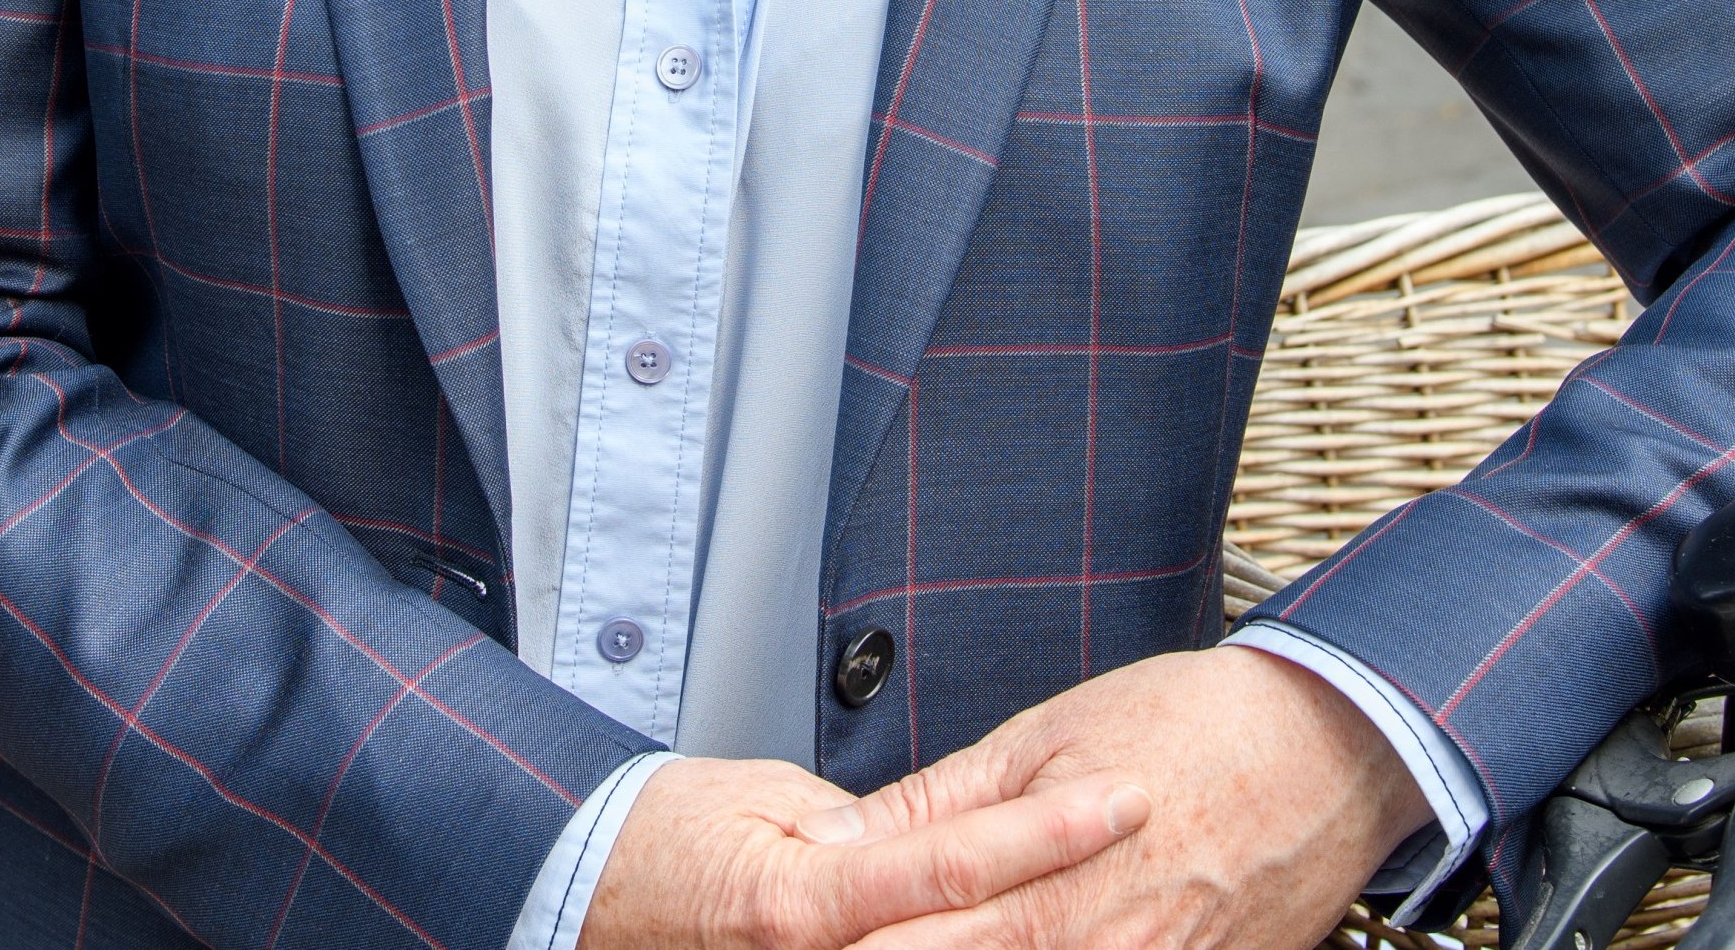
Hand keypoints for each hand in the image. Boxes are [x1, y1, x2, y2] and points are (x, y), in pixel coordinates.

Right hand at [580, 754, 1149, 949]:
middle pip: (981, 941)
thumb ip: (860, 825)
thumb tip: (931, 839)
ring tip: (1133, 919)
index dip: (1052, 828)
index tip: (1126, 798)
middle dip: (1078, 911)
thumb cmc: (653, 847)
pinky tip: (1035, 942)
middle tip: (1168, 872)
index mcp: (810, 903)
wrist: (566, 901)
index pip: (959, 861)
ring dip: (1046, 942)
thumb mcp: (761, 801)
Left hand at [808, 647, 1432, 949]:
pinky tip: (1033, 943)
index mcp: (1047, 889)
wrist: (1332, 747)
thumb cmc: (1196, 724)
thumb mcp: (1045, 737)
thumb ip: (939, 806)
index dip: (843, 946)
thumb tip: (843, 840)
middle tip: (833, 941)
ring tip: (923, 936)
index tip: (793, 937)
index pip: (907, 947)